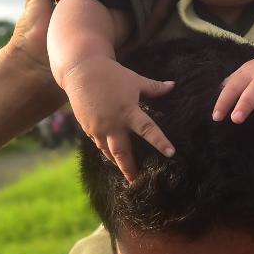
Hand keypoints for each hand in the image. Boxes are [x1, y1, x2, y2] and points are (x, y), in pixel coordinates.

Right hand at [63, 57, 174, 182]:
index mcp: (128, 111)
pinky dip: (107, 153)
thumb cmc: (111, 74)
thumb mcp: (135, 80)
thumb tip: (173, 85)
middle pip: (123, 152)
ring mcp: (98, 128)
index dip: (160, 142)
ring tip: (127, 175)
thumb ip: (154, 87)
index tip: (171, 153)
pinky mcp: (88, 128)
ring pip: (109, 152)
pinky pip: (99, 145)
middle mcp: (113, 123)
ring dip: (118, 164)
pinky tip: (113, 159)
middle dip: (130, 168)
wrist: (80, 71)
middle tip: (137, 182)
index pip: (148, 129)